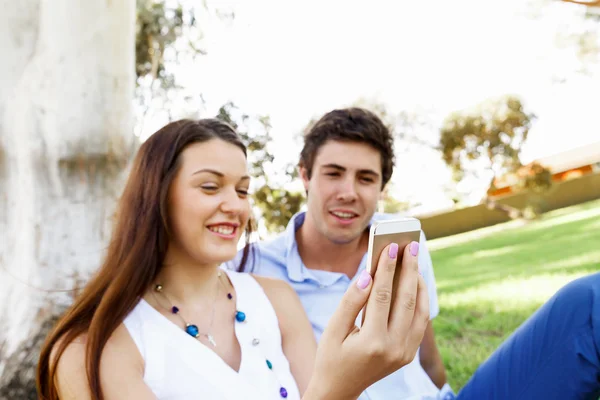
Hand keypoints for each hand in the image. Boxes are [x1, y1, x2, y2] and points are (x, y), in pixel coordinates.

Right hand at [303, 241, 429, 399]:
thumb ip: (351, 301)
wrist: (340, 389)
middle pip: (407, 300)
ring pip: (420, 310)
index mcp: (372, 342)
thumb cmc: (331, 356)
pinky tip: (415, 282)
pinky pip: (421, 322)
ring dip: (419, 283)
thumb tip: (367, 275)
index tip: (391, 247)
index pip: (383, 296)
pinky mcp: (409, 354)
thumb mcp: (333, 329)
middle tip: (410, 245)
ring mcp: (405, 353)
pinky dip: (421, 300)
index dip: (387, 269)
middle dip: (409, 269)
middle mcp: (394, 348)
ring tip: (415, 259)